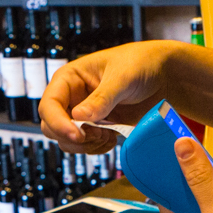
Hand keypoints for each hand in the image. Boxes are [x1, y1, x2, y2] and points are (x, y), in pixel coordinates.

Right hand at [38, 41, 177, 152]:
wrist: (163, 76)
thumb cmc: (141, 64)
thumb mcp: (122, 77)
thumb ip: (102, 98)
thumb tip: (78, 117)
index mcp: (69, 78)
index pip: (49, 105)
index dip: (58, 123)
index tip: (78, 135)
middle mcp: (72, 98)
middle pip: (51, 127)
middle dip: (72, 137)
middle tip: (97, 134)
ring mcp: (83, 115)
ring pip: (67, 141)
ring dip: (86, 145)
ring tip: (108, 135)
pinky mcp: (97, 128)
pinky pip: (85, 146)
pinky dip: (96, 148)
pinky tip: (113, 138)